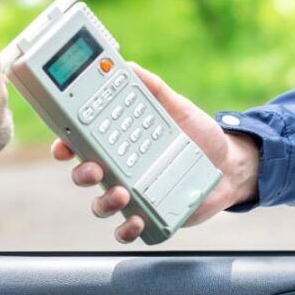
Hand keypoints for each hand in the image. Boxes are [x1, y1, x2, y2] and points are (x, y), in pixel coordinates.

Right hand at [51, 63, 259, 242]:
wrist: (230, 165)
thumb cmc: (199, 135)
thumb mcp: (177, 107)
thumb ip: (154, 89)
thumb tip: (129, 66)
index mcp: (120, 142)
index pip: (82, 144)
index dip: (66, 145)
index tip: (64, 145)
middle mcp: (121, 169)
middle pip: (84, 174)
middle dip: (82, 173)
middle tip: (96, 169)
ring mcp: (133, 194)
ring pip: (101, 204)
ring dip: (104, 202)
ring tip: (121, 194)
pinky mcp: (149, 215)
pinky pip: (127, 228)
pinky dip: (126, 229)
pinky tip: (135, 220)